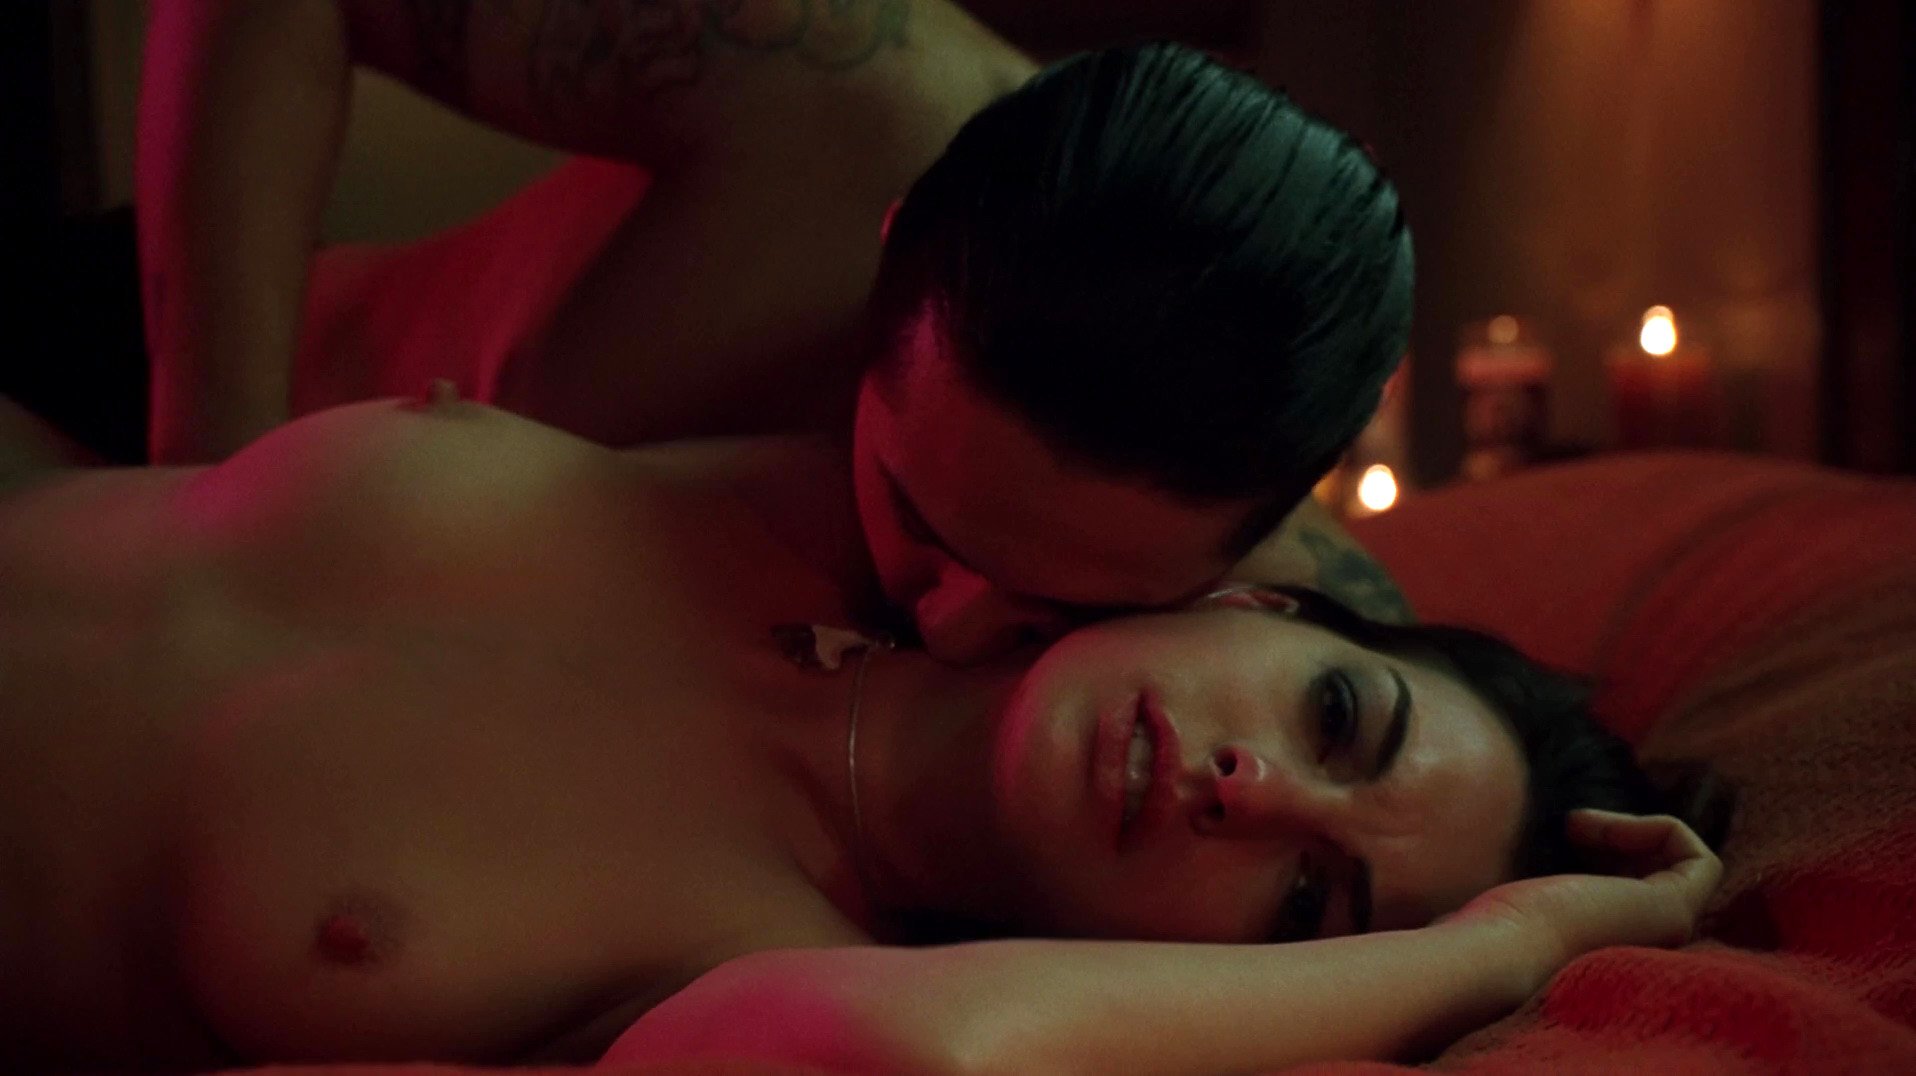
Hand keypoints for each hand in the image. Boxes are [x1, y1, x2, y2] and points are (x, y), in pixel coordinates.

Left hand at [1448, 810, 1721, 991]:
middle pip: (1659, 874)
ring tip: (1579, 827)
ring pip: (1683, 867)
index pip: (1635, 885)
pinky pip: (1701, 859)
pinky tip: (1602, 830)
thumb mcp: (1528, 891)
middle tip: (1572, 828)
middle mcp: (1645, 947)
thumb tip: (1552, 840)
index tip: (1565, 834)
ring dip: (1635, 830)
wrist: (1496, 955)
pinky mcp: (1674, 914)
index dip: (1609, 848)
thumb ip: (1553, 875)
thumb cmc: (1497, 927)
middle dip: (1623, 838)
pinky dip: (1660, 828)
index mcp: (1610, 945)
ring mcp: (1665, 933)